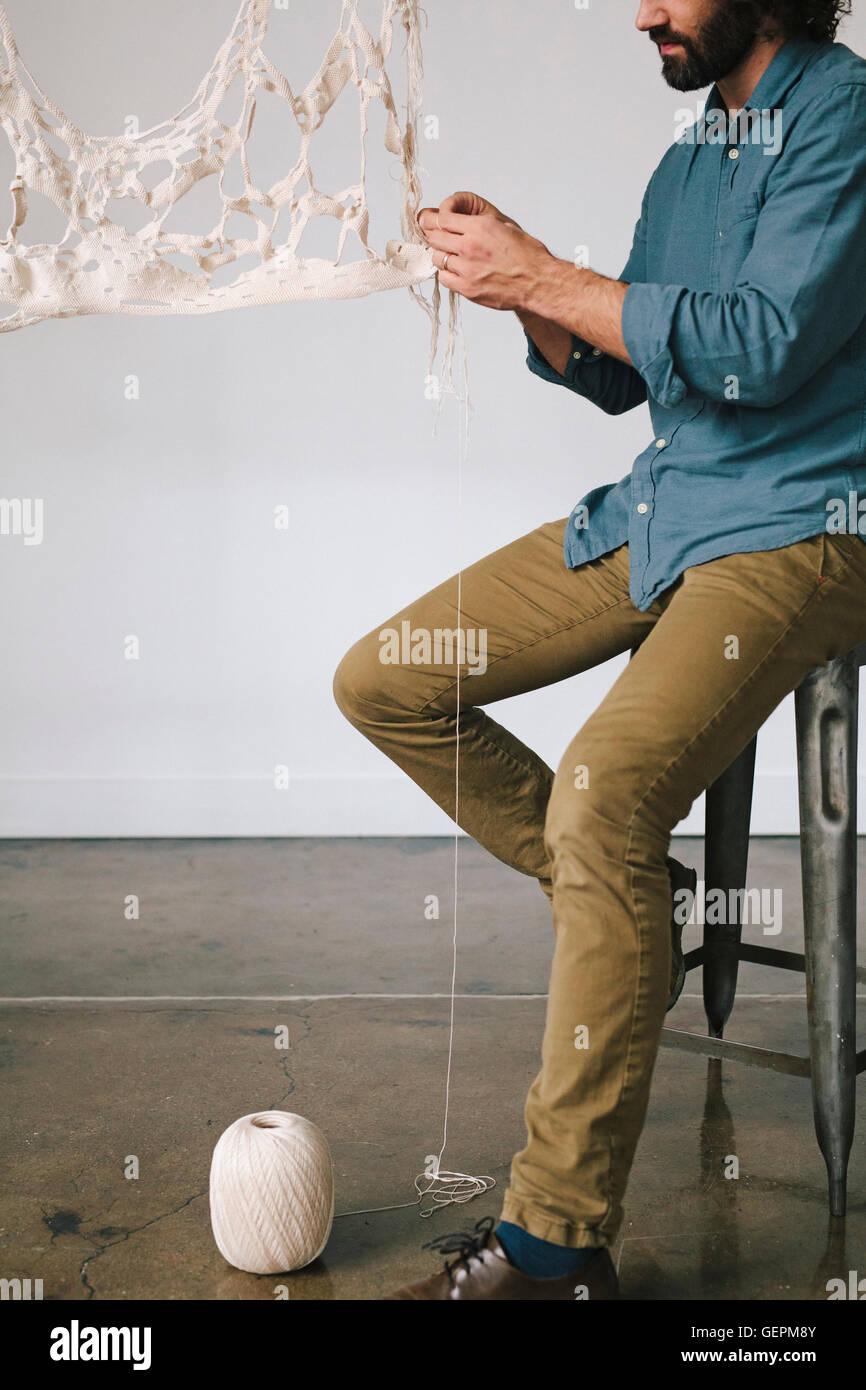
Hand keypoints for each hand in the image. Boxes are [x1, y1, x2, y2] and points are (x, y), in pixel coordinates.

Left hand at [418, 190, 555, 311]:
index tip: (430, 223)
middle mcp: (470, 246)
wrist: (538, 281)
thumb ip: (476, 222)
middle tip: (438, 239)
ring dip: (442, 256)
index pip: (442, 219)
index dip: (433, 221)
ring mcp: (467, 269)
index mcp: (480, 226)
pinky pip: (444, 278)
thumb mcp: (503, 225)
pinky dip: (447, 274)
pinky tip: (458, 272)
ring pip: (437, 258)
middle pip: (435, 238)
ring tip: (453, 257)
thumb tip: (455, 220)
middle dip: (435, 237)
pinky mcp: (468, 288)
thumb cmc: (526, 254)